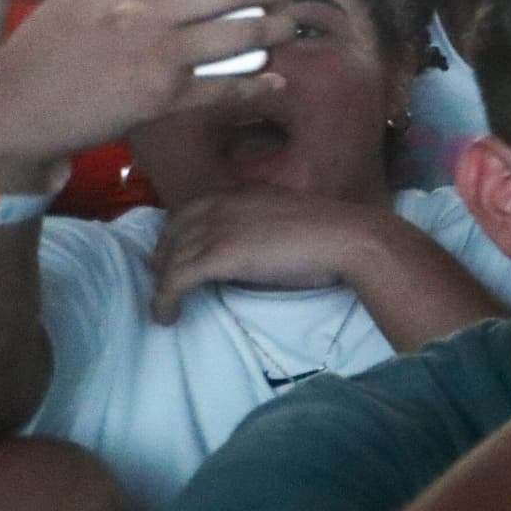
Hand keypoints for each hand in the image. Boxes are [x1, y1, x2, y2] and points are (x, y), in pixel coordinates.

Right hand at [0, 0, 293, 192]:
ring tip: (286, 25)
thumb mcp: (72, 3)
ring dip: (269, 30)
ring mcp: (152, 57)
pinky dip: (253, 85)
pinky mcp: (159, 100)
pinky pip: (222, 88)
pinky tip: (273, 82)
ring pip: (233, 36)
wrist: (10, 114)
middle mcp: (138, 15)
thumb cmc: (39, 55)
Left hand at [147, 190, 441, 323]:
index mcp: (239, 194)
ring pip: (170, 259)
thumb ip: (261, 225)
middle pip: (171, 234)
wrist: (349, 238)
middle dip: (162, 260)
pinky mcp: (218, 256)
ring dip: (161, 286)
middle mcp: (220, 206)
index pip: (188, 212)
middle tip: (165, 285)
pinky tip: (166, 316)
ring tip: (165, 308)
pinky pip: (176, 280)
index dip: (175, 236)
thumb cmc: (332, 232)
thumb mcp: (287, 217)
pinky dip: (164, 300)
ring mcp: (216, 229)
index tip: (176, 258)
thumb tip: (249, 249)